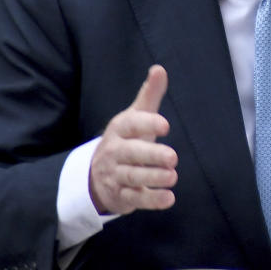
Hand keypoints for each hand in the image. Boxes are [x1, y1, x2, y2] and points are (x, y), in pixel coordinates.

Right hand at [88, 65, 178, 213]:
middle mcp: (115, 152)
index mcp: (119, 130)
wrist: (97, 175)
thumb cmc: (126, 140)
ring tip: (173, 176)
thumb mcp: (135, 117)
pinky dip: (151, 200)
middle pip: (131, 154)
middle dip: (151, 156)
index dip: (147, 124)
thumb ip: (149, 95)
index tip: (165, 125)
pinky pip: (135, 199)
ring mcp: (116, 175)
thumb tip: (160, 69)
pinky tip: (169, 198)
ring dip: (153, 178)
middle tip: (173, 157)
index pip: (130, 125)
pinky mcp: (121, 196)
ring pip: (132, 177)